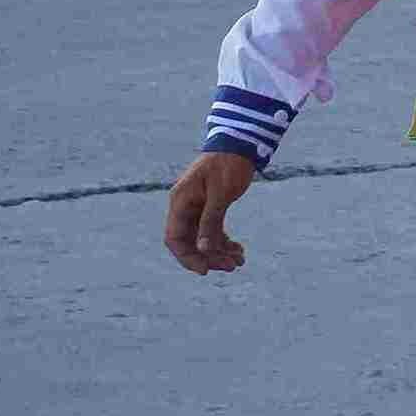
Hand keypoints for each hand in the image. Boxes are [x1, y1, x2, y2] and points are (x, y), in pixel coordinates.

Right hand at [163, 153, 256, 275]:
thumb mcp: (221, 193)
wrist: (240, 145)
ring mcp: (197, 208)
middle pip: (189, 242)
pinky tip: (239, 249)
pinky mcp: (210, 207)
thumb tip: (202, 249)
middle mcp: (185, 206)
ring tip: (240, 260)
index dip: (187, 257)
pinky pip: (212, 231)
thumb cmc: (229, 164)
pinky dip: (224, 242)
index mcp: (181, 201)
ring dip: (219, 252)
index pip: (175, 238)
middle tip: (232, 266)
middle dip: (209, 257)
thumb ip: (211, 220)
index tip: (205, 271)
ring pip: (202, 239)